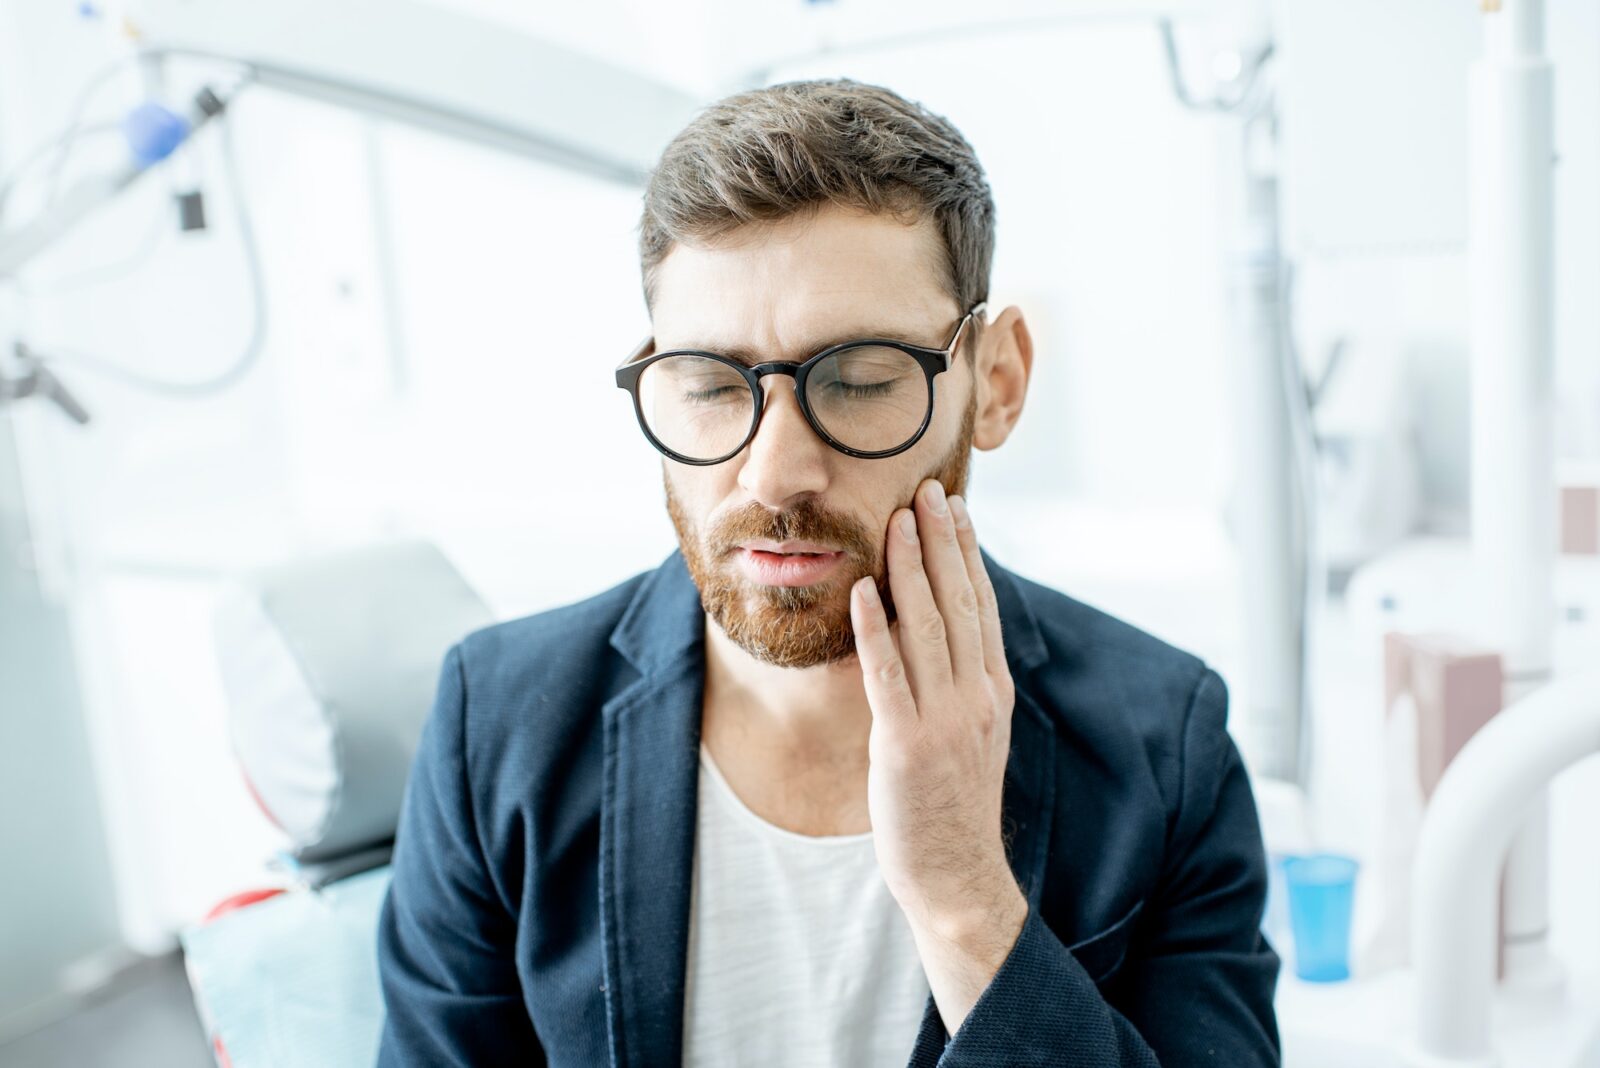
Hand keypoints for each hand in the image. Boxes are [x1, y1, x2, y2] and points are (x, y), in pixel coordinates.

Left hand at [849, 477, 1024, 944]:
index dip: (967, 553)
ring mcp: (944, 720)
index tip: (953, 508)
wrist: (957, 875)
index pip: (982, 606)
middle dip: (941, 544)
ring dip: (911, 570)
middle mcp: (976, 697)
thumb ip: (958, 684)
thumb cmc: (952, 805)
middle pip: (959, 604)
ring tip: (897, 521)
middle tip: (927, 491)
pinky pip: (888, 675)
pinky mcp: (907, 745)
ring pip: (927, 628)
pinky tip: (864, 590)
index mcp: (993, 691)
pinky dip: (876, 629)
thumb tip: (933, 632)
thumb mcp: (970, 735)